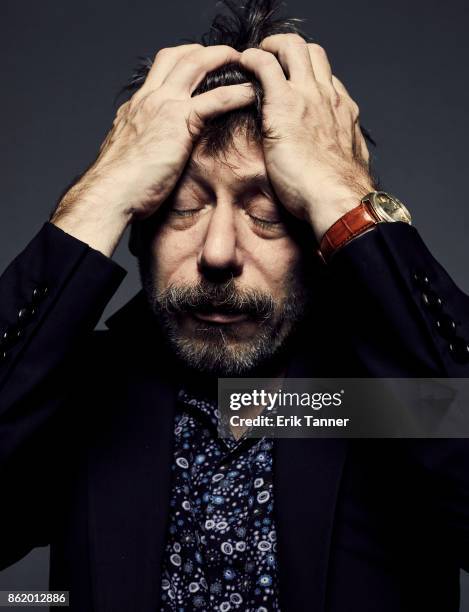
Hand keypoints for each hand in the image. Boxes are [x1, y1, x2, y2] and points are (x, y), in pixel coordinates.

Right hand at [52, 44, 253, 254]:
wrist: (111, 193)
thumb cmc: (119, 186)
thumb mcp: (129, 158)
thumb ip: (140, 147)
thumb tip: (147, 156)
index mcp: (136, 108)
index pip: (160, 71)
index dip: (182, 62)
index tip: (200, 65)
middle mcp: (148, 99)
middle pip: (177, 55)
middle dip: (204, 50)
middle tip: (226, 55)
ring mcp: (163, 106)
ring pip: (195, 63)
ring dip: (222, 57)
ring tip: (244, 62)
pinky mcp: (179, 122)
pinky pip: (215, 99)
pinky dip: (236, 93)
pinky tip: (251, 94)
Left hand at [239, 34, 374, 240]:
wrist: (335, 197)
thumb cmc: (337, 193)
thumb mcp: (345, 166)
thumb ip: (337, 154)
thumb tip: (332, 162)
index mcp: (342, 111)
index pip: (327, 79)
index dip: (307, 77)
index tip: (292, 85)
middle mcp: (327, 97)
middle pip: (313, 53)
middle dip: (289, 50)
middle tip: (271, 61)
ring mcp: (307, 95)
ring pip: (293, 47)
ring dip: (271, 47)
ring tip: (254, 60)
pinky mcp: (283, 103)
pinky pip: (265, 64)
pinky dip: (252, 59)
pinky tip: (241, 66)